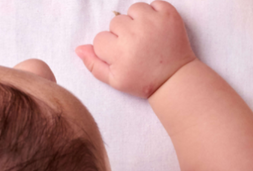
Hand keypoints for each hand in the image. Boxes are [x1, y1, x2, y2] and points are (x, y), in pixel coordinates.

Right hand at [76, 2, 195, 98]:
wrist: (173, 78)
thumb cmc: (142, 81)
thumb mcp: (115, 80)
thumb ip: (94, 65)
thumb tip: (79, 48)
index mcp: (119, 52)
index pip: (100, 39)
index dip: (108, 48)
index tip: (121, 57)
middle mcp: (134, 33)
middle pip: (115, 22)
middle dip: (122, 34)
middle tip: (135, 48)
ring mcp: (152, 21)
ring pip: (132, 9)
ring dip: (136, 20)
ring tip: (145, 37)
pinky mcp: (167, 14)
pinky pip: (152, 3)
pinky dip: (153, 13)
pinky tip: (156, 29)